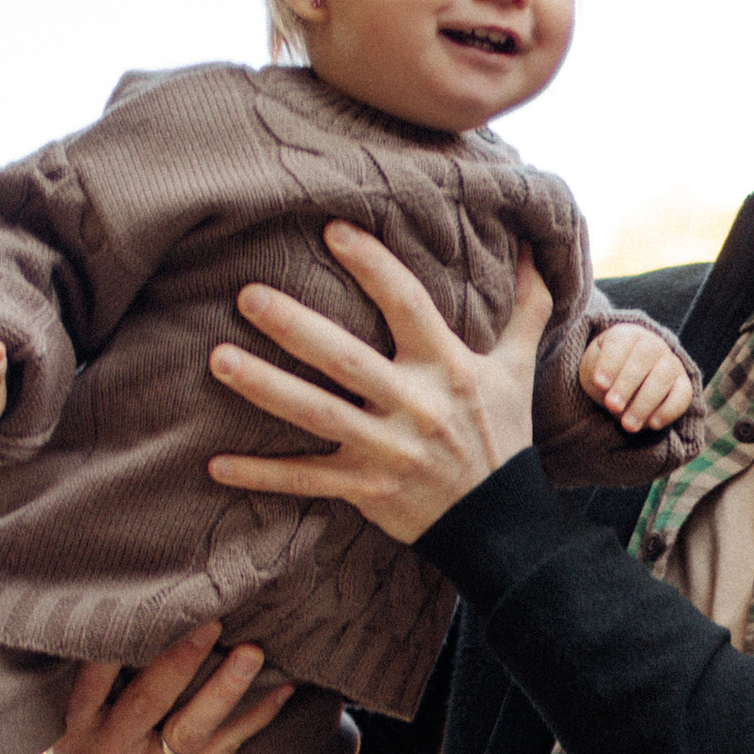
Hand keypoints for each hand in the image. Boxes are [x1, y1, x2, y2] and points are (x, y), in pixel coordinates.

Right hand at [49, 628, 293, 753]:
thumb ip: (90, 675)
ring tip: (252, 654)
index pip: (92, 683)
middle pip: (147, 703)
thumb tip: (125, 607)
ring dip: (224, 691)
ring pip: (191, 732)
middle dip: (180, 661)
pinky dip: (254, 717)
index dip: (116, 648)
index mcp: (74, 728)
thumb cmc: (86, 735)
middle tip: (211, 622)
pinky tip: (281, 688)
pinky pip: (222, 749)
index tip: (145, 608)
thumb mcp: (70, 712)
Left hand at [207, 228, 550, 540]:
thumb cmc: (503, 435)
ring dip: (265, 388)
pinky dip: (261, 475)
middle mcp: (416, 406)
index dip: (374, 267)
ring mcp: (387, 450)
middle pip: (347, 359)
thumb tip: (537, 247)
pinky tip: (215, 464)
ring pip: (317, 414)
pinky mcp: (366, 488)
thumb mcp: (517, 369)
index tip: (333, 230)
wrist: (502, 523)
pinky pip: (306, 480)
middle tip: (247, 295)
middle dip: (296, 327)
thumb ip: (525, 307)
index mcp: (448, 368)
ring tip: (219, 359)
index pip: (409, 305)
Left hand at [580, 322, 696, 435]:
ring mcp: (671, 362)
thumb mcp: (594, 370)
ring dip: (645, 402)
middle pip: (644, 356)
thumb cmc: (607, 374)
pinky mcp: (683, 383)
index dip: (610, 362)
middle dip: (627, 384)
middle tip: (612, 406)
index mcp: (627, 335)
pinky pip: (683, 394)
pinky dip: (669, 410)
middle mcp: (653, 344)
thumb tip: (606, 389)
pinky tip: (652, 425)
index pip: (620, 341)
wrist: (625, 385)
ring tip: (628, 425)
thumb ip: (598, 375)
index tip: (599, 384)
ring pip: (664, 375)